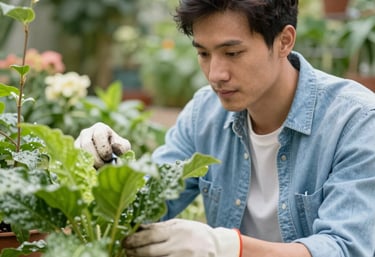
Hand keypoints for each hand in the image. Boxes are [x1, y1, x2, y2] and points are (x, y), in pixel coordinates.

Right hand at [74, 122, 130, 167]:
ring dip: (89, 163)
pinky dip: (82, 167)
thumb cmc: (117, 151)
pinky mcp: (72, 153)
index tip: (109, 157)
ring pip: (78, 152)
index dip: (104, 148)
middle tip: (103, 166)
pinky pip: (73, 159)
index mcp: (100, 128)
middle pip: (86, 144)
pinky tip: (91, 171)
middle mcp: (86, 133)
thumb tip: (115, 147)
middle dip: (96, 158)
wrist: (109, 158)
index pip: (99, 134)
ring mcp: (77, 142)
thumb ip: (123, 147)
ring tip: (98, 169)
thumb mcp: (124, 147)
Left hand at [123, 219, 241, 256]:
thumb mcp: (179, 224)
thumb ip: (159, 226)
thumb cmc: (195, 232)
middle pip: (150, 251)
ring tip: (133, 256)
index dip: (135, 239)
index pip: (151, 235)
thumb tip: (139, 227)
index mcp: (177, 231)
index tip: (124, 241)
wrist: (217, 246)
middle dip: (134, 252)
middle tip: (126, 250)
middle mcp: (179, 246)